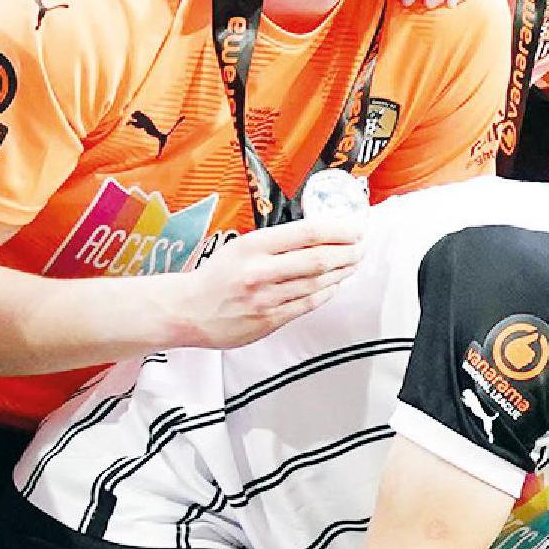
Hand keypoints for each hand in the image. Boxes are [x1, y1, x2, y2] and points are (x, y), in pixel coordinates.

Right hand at [182, 213, 362, 347]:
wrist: (187, 311)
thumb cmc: (215, 276)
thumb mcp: (240, 247)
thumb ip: (275, 243)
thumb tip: (316, 236)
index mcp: (252, 247)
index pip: (306, 233)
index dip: (338, 230)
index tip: (354, 228)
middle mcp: (260, 272)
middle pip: (318, 259)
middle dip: (348, 252)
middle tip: (361, 247)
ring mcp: (266, 299)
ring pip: (317, 283)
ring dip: (341, 272)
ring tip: (353, 263)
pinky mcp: (269, 320)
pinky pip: (307, 304)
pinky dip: (326, 293)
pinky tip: (334, 285)